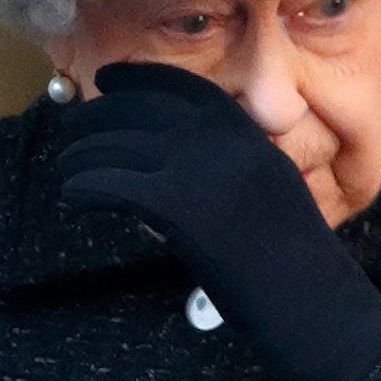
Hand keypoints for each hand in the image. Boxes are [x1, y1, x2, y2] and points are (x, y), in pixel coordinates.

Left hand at [57, 62, 380, 380]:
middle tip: (72, 126)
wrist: (314, 303)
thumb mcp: (268, 189)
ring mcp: (200, 170)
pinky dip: (84, 187)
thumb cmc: (293, 262)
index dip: (139, 78)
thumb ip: (230, 163)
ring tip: (66, 168)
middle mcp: (223, 140)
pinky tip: (72, 196)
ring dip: (83, 155)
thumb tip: (173, 161)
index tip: (109, 77)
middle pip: (141, 109)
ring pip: (118, 146)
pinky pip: (111, 184)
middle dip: (98, 112)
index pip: (182, 88)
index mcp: (247, 133)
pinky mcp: (178, 207)